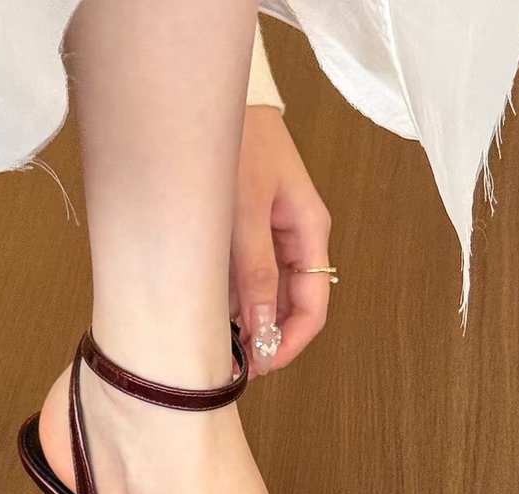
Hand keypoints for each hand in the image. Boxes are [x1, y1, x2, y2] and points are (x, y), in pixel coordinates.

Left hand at [230, 105, 332, 377]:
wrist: (209, 103)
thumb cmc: (238, 142)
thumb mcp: (244, 212)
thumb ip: (253, 271)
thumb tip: (262, 327)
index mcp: (309, 233)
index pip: (313, 307)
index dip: (290, 343)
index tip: (264, 365)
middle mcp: (295, 242)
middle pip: (288, 308)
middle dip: (264, 338)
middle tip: (232, 362)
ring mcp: (272, 240)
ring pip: (264, 297)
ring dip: (242, 321)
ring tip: (213, 339)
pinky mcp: (248, 237)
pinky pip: (244, 279)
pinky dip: (227, 298)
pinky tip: (206, 309)